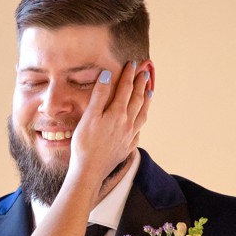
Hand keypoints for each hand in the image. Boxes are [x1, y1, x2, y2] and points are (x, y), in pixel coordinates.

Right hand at [68, 61, 150, 186]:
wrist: (89, 171)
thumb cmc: (84, 145)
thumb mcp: (89, 117)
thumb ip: (99, 96)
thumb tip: (107, 76)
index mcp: (117, 113)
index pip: (125, 89)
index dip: (128, 75)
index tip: (132, 64)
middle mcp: (127, 123)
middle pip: (137, 99)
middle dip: (141, 84)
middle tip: (145, 73)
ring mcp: (129, 136)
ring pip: (142, 114)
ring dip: (146, 100)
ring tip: (150, 91)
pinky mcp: (127, 147)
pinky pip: (139, 130)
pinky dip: (141, 121)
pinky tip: (140, 120)